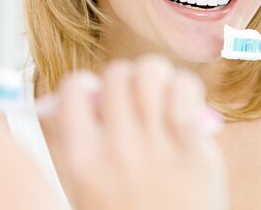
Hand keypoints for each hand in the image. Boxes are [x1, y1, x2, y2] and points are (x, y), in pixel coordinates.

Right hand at [51, 56, 227, 209]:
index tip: (101, 98)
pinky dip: (186, 88)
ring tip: (165, 97)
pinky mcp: (192, 149)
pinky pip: (185, 90)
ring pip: (151, 73)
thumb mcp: (86, 187)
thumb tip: (68, 94)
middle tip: (140, 98)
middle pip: (117, 74)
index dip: (88, 85)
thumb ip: (75, 140)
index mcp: (82, 160)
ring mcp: (156, 148)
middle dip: (129, 79)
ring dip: (159, 78)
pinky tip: (187, 105)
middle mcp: (116, 150)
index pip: (74, 88)